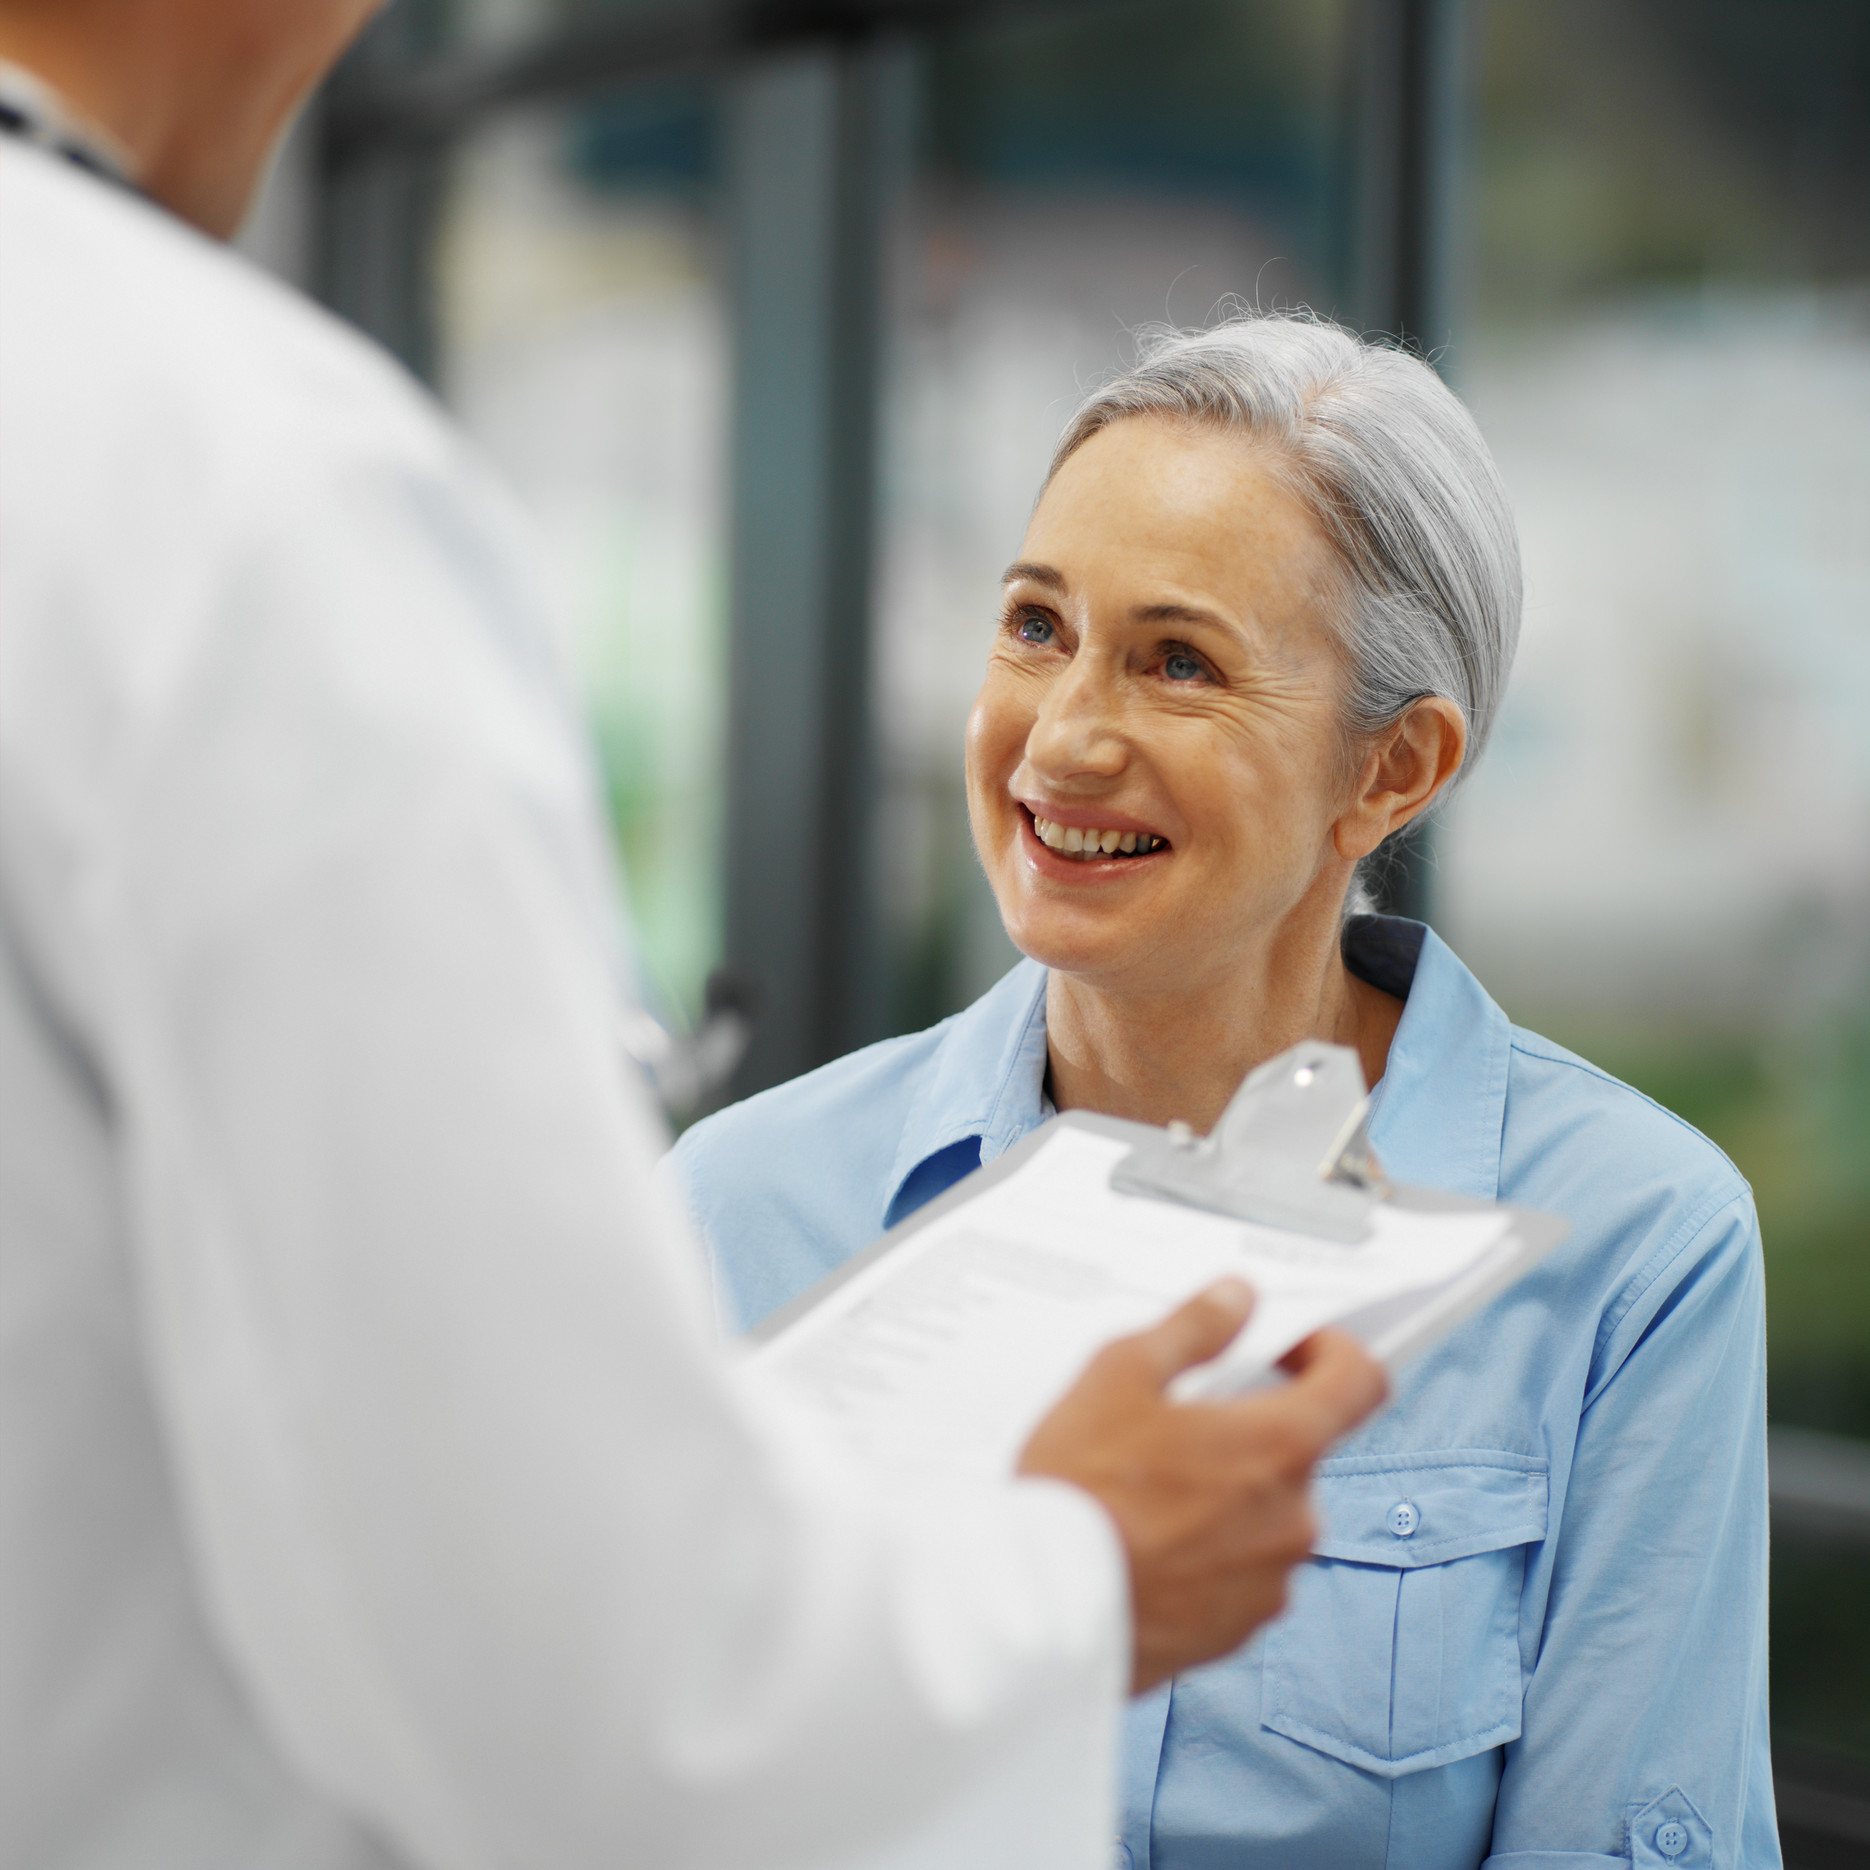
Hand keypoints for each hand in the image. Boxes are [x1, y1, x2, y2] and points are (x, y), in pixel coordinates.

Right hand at [1017, 1281, 1385, 1692]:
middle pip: (1297, 1454)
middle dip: (1247, 1435)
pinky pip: (1240, 1575)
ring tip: (1148, 1497)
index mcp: (1278, 1447)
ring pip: (1266, 1517)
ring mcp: (1270, 1582)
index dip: (1332, 1352)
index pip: (1359, 1382)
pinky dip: (1208, 1555)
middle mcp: (1293, 1519)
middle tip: (1175, 1431)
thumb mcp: (1121, 1375)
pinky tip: (1148, 1546)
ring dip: (1227, 1499)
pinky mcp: (1238, 1629)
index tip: (1292, 1351)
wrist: (1041, 1608)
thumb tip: (1236, 1299)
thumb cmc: (1080, 1492)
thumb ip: (1193, 1328)